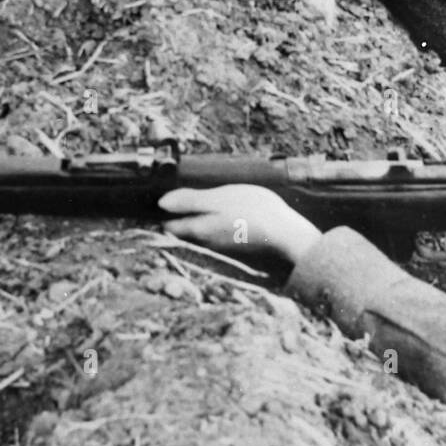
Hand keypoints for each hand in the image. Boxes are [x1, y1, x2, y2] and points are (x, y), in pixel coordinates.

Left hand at [159, 185, 320, 266]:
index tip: (159, 202)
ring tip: (197, 205)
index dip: (163, 215)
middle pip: (184, 232)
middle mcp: (206, 243)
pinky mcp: (237, 245)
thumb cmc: (251, 211)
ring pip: (200, 234)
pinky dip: (214, 225)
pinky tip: (223, 214)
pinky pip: (217, 235)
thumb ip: (189, 201)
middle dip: (177, 219)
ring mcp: (222, 246)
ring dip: (196, 222)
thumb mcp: (218, 199)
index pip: (169, 227)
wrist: (285, 234)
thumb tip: (161, 203)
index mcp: (198, 230)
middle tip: (175, 201)